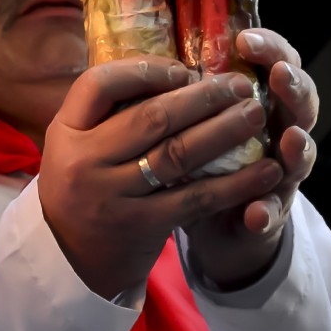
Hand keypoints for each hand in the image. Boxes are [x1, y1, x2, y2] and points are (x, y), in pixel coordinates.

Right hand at [39, 56, 283, 299]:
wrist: (70, 260)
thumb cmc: (81, 189)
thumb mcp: (76, 146)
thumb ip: (109, 114)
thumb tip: (172, 72)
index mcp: (65, 131)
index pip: (98, 84)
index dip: (144, 71)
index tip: (182, 70)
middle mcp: (83, 160)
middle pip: (150, 117)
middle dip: (202, 97)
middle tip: (239, 86)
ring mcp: (110, 195)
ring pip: (177, 153)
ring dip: (224, 131)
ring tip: (255, 115)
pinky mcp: (140, 226)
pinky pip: (196, 198)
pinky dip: (235, 183)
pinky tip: (266, 170)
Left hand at [182, 28, 319, 287]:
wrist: (213, 219)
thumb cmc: (200, 155)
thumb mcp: (196, 118)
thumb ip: (191, 91)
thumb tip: (161, 55)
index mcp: (263, 100)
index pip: (277, 62)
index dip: (269, 48)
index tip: (245, 39)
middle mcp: (280, 130)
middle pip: (299, 102)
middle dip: (293, 86)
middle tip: (280, 74)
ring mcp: (282, 171)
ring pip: (299, 154)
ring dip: (297, 147)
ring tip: (290, 138)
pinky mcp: (271, 210)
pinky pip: (273, 210)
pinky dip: (266, 211)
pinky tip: (256, 214)